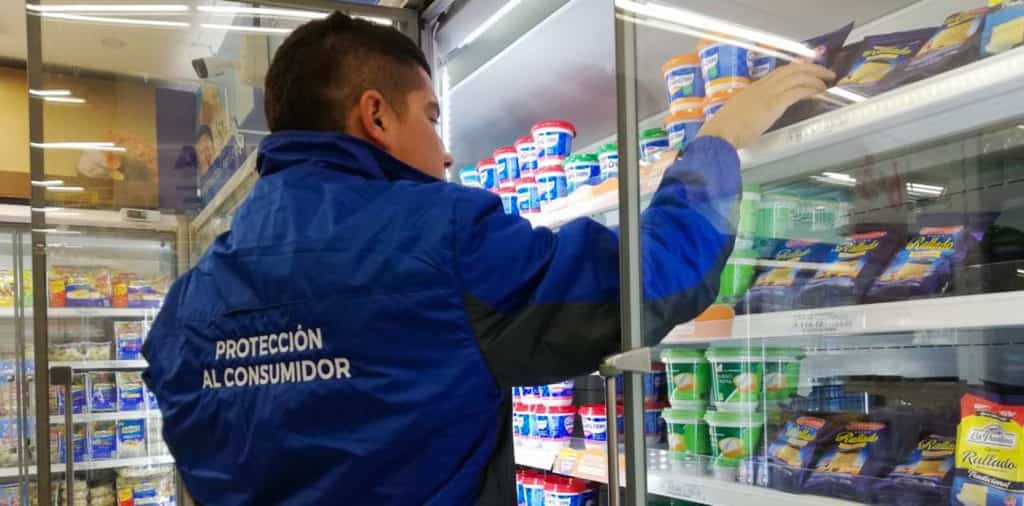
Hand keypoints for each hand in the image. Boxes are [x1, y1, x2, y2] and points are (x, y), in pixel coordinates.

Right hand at [697, 63, 835, 148]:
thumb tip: (755, 119)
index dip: (797, 70)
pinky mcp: (774, 103)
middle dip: (812, 69)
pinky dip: (811, 90)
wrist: (720, 133)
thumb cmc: (725, 130)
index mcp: (754, 89)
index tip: (809, 71)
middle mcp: (762, 86)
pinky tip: (819, 93)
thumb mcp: (739, 116)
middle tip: (826, 73)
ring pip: (797, 77)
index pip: (779, 73)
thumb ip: (749, 114)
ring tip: (827, 83)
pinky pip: (797, 91)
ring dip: (815, 78)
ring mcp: (768, 93)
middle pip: (792, 69)